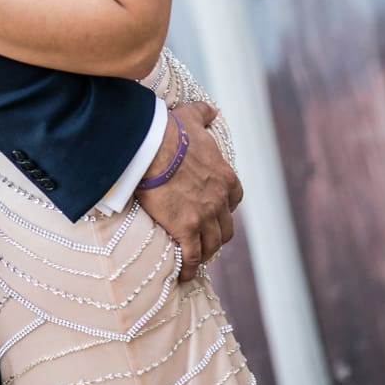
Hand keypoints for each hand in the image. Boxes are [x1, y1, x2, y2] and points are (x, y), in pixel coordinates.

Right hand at [137, 103, 242, 279]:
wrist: (150, 147)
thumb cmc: (169, 131)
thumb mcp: (191, 118)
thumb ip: (205, 114)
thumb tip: (214, 109)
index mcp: (225, 176)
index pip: (234, 199)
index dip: (225, 207)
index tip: (215, 211)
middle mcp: (219, 200)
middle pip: (226, 227)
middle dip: (217, 235)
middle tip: (204, 238)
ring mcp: (204, 216)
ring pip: (212, 244)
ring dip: (206, 253)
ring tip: (194, 258)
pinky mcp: (185, 228)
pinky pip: (192, 256)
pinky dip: (190, 267)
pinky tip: (183, 274)